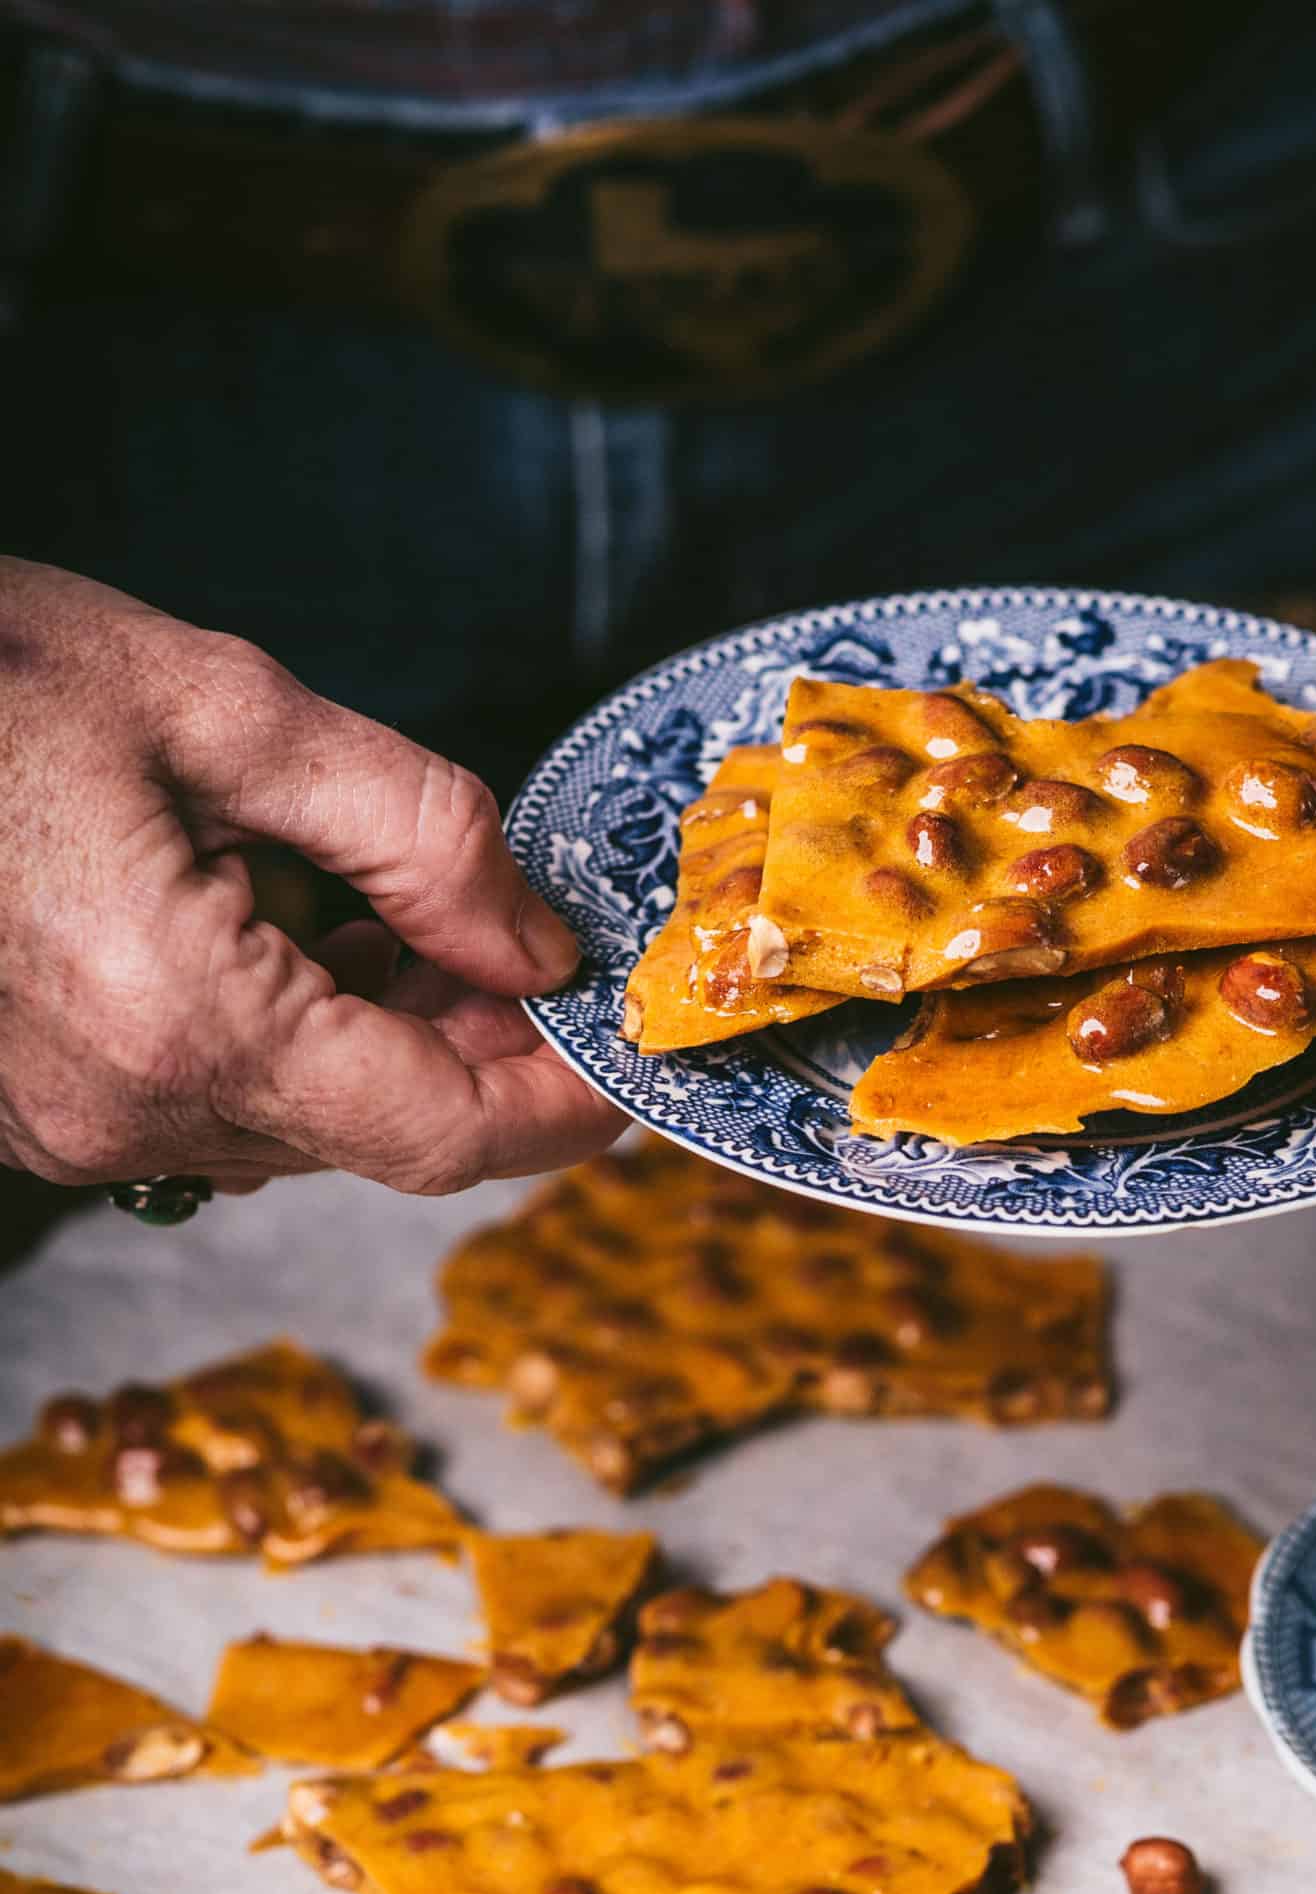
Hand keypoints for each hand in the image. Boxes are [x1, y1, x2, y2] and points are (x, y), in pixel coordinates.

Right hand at [0, 559, 624, 1188]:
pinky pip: (210, 1103)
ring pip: (301, 1124)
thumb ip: (415, 833)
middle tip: (522, 943)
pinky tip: (272, 922)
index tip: (627, 1061)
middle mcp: (127, 1109)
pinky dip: (283, 1033)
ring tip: (377, 903)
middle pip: (381, 1133)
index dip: (559, 1108)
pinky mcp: (34, 1110)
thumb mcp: (222, 709)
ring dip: (377, 1035)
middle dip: (475, 1049)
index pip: (443, 1133)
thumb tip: (536, 940)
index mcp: (186, 1019)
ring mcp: (68, 1127)